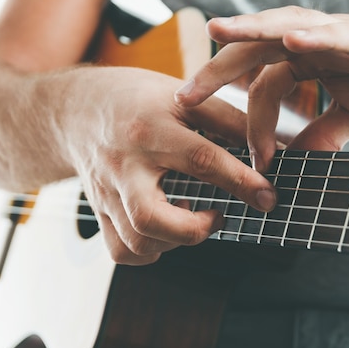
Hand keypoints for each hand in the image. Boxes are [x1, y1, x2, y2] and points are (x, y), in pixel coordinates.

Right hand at [60, 67, 276, 264]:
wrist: (76, 109)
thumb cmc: (138, 100)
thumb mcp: (183, 96)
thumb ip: (228, 120)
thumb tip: (272, 147)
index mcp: (151, 128)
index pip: (202, 160)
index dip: (241, 182)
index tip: (268, 197)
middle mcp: (124, 164)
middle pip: (151, 216)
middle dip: (196, 229)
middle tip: (220, 216)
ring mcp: (106, 192)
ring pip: (136, 241)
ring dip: (175, 241)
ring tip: (192, 215)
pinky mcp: (99, 210)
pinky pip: (122, 250)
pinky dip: (151, 251)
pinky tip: (167, 230)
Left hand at [175, 6, 348, 171]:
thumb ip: (321, 133)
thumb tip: (293, 160)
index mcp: (307, 60)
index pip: (260, 83)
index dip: (246, 119)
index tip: (241, 156)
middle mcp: (314, 42)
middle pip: (256, 49)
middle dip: (217, 70)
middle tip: (183, 98)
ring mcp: (340, 36)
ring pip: (286, 26)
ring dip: (252, 28)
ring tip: (217, 30)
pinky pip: (338, 34)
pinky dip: (314, 35)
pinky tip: (291, 39)